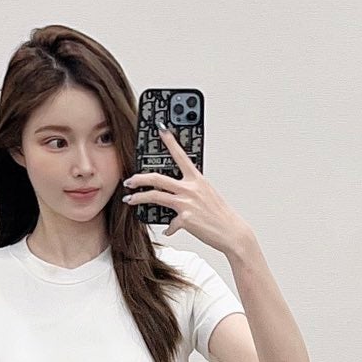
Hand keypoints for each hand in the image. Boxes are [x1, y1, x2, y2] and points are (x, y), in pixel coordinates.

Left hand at [121, 124, 254, 256]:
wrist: (232, 232)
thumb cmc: (220, 214)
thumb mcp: (207, 195)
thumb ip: (190, 190)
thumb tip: (176, 193)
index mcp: (197, 179)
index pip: (181, 156)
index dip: (170, 141)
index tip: (161, 130)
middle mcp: (191, 189)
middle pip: (158, 178)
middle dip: (139, 178)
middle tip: (129, 180)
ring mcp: (187, 203)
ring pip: (155, 196)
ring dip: (139, 198)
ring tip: (130, 199)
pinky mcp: (185, 219)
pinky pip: (169, 224)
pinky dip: (168, 228)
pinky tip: (169, 230)